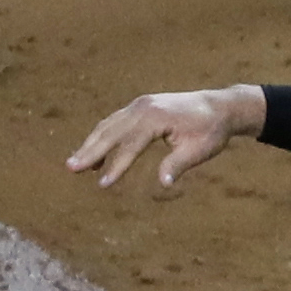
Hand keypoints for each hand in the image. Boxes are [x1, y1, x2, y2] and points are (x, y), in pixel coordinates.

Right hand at [67, 85, 262, 192]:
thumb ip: (178, 165)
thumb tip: (164, 184)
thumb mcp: (199, 151)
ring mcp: (139, 105)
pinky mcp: (140, 107)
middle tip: (71, 168)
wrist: (220, 107)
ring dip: (91, 144)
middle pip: (110, 132)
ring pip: (108, 125)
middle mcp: (143, 107)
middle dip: (90, 151)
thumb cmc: (211, 131)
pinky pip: (115, 122)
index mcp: (156, 118)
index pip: (130, 145)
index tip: (103, 184)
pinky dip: (102, 136)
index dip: (116, 166)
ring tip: (76, 164)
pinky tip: (95, 153)